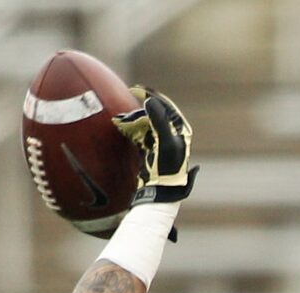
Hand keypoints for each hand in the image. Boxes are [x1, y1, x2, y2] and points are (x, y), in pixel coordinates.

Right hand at [115, 88, 197, 207]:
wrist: (159, 194)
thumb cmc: (166, 170)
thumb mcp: (165, 144)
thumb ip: (159, 121)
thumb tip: (150, 101)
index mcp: (180, 131)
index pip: (166, 107)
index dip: (151, 97)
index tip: (136, 90)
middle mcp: (172, 135)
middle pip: (153, 115)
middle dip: (137, 114)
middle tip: (123, 117)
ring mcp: (160, 142)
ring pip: (145, 124)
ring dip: (132, 121)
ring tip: (119, 122)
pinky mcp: (150, 150)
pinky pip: (140, 134)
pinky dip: (130, 130)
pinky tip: (121, 127)